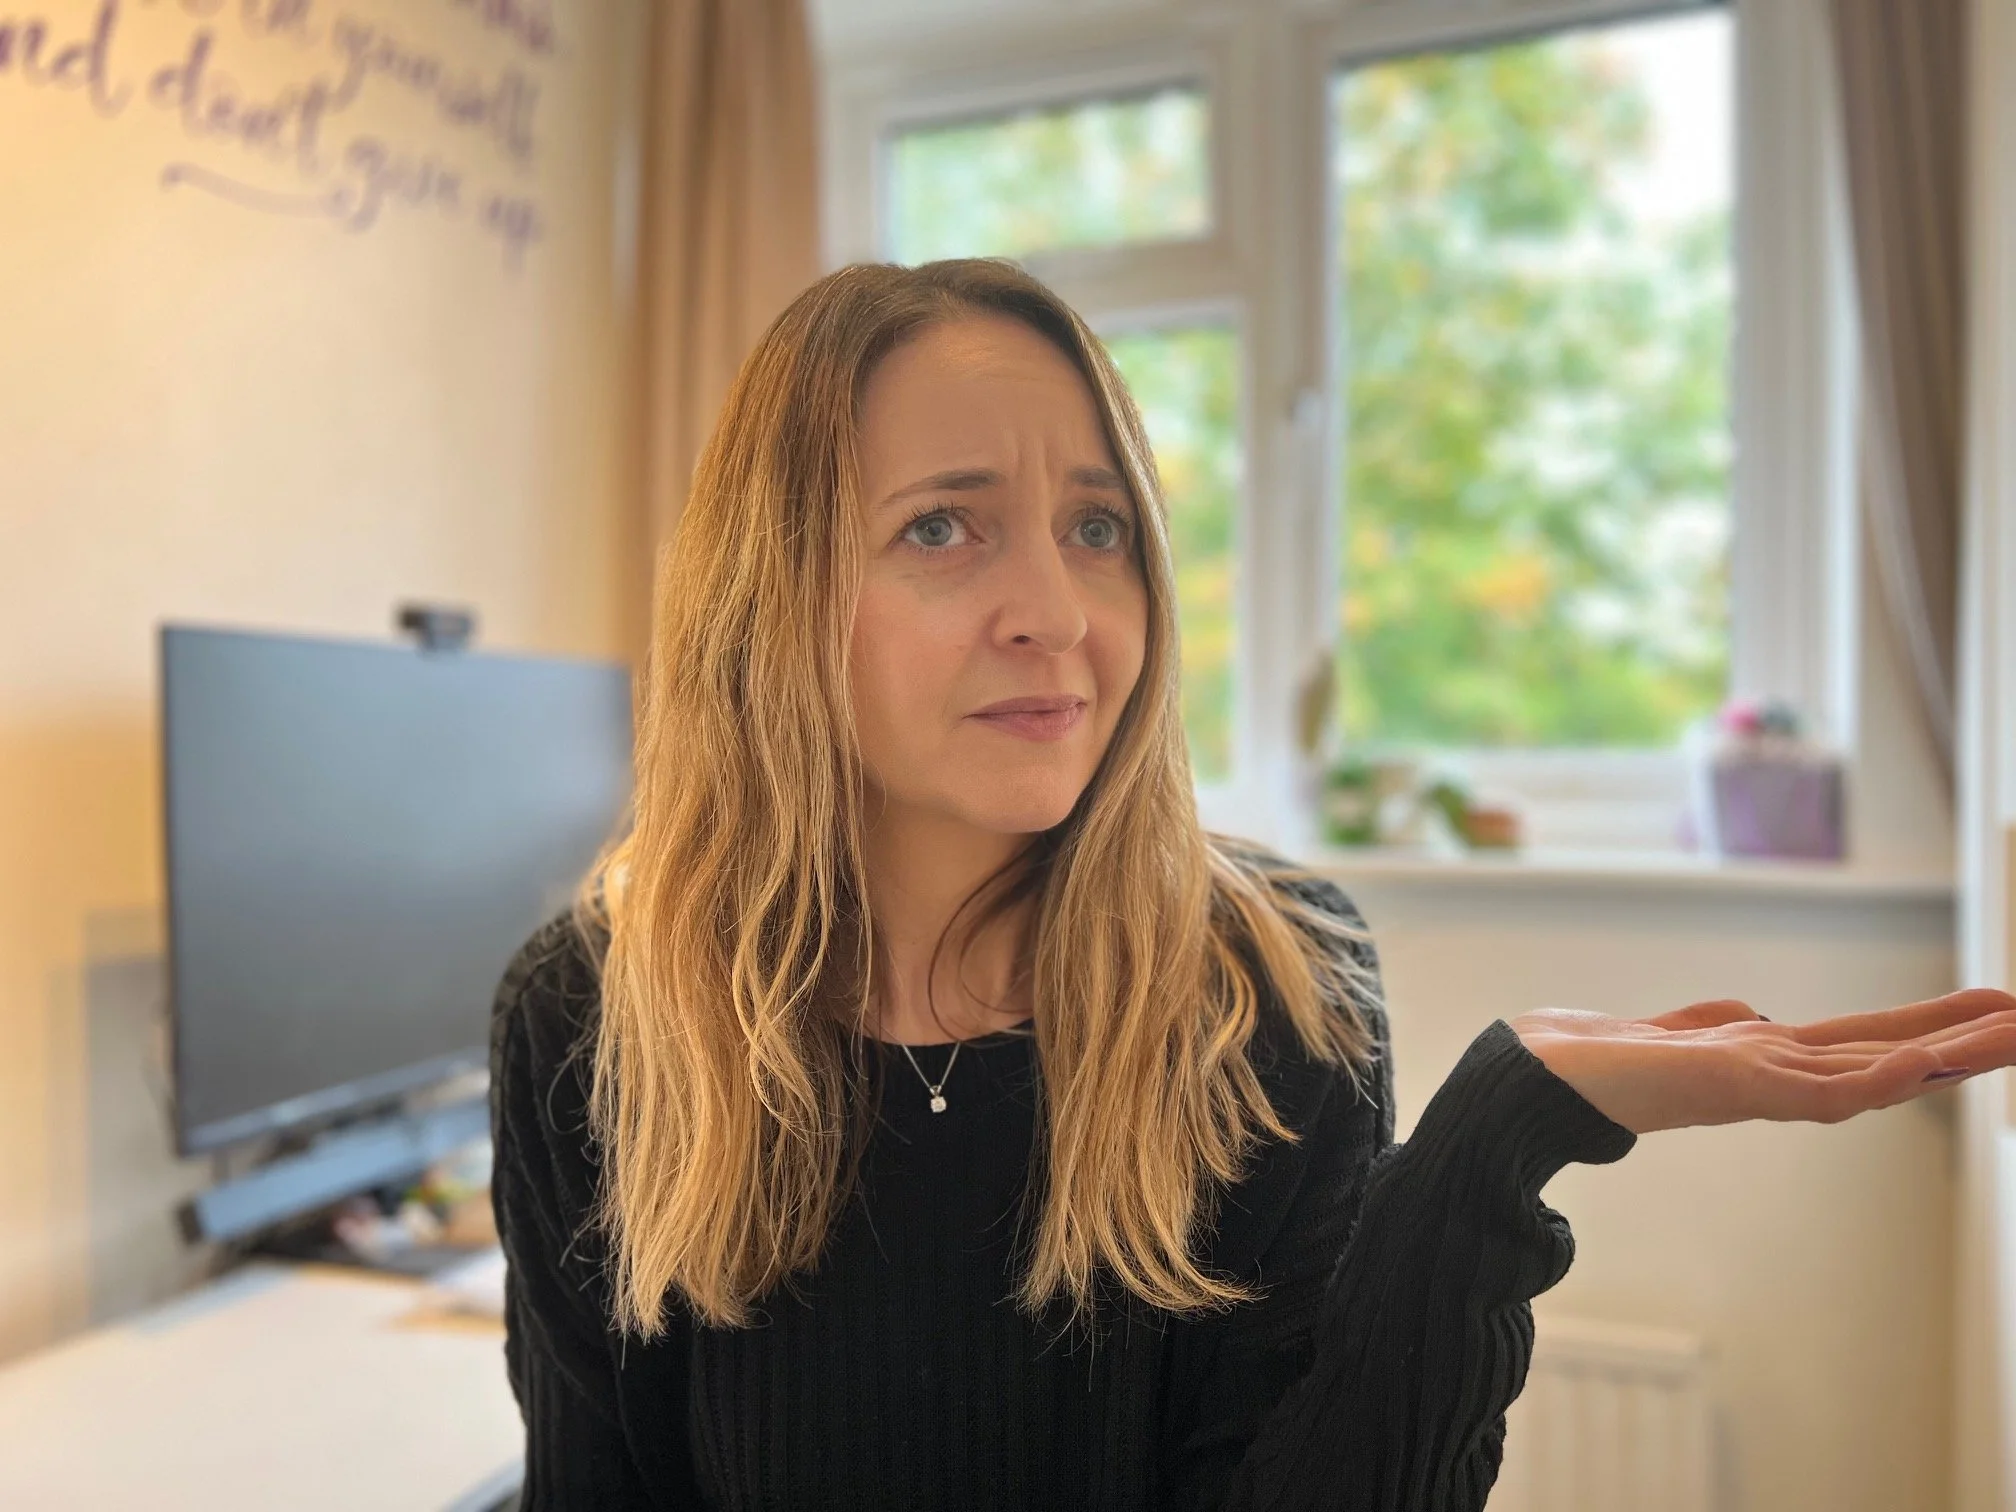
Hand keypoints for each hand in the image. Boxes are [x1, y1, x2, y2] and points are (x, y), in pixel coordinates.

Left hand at [1510, 988, 2015, 1134]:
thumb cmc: (1593, 1058)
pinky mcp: (1733, 1087)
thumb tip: (1753, 1014)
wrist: (1532, 1080)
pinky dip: (1872, 1080)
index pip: (1868, 1042)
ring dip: (1947, 1052)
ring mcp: (1760, 1081)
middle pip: (1890, 1051)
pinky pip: (1818, 1088)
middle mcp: (1775, 1070)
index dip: (1931, 1031)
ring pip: (1874, 1068)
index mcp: (1766, 1057)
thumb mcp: (1676, 1029)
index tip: (1991, 1011)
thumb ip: (1716, 1023)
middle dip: (1964, 1039)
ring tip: (2014, 1028)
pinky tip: (1921, 1069)